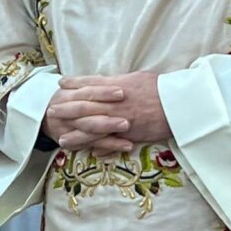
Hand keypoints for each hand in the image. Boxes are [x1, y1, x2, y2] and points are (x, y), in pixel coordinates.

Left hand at [44, 71, 167, 155]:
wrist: (178, 103)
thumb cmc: (162, 88)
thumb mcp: (140, 78)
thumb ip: (123, 81)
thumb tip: (113, 83)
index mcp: (117, 85)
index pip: (91, 83)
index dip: (74, 84)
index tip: (60, 83)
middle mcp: (115, 102)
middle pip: (85, 105)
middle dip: (67, 108)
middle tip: (51, 111)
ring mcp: (121, 118)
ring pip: (92, 126)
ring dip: (76, 133)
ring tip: (61, 139)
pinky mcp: (130, 132)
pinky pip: (110, 141)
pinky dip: (98, 146)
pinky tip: (87, 152)